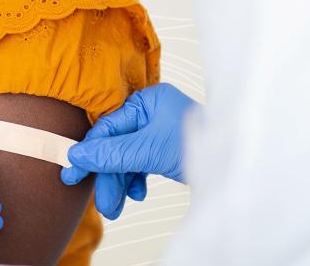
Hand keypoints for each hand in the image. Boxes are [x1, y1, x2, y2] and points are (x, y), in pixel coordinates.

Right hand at [60, 83, 196, 219]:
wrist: (237, 165)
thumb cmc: (197, 146)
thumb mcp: (148, 151)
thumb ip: (111, 154)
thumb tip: (77, 156)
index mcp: (147, 101)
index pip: (108, 128)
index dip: (89, 153)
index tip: (72, 173)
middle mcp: (152, 112)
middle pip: (117, 145)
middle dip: (109, 176)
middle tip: (103, 204)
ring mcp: (159, 130)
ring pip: (128, 157)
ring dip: (121, 182)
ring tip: (117, 208)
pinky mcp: (166, 147)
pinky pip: (141, 162)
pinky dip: (136, 178)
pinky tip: (138, 193)